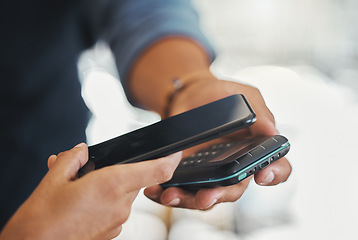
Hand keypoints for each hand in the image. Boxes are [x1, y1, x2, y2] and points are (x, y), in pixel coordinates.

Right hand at [0, 143, 181, 239]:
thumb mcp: (54, 178)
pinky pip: (116, 210)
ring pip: (124, 194)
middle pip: (135, 179)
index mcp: (112, 185)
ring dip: (109, 187)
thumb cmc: (41, 219)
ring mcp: (117, 222)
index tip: (175, 152)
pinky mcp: (110, 233)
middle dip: (119, 171)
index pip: (157, 171)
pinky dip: (105, 202)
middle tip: (93, 170)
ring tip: (81, 187)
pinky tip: (83, 203)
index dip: (170, 159)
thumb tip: (81, 151)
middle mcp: (120, 205)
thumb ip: (73, 159)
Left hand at [144, 78, 291, 209]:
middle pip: (235, 189)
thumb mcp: (242, 95)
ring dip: (189, 200)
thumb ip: (258, 112)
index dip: (274, 175)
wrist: (189, 96)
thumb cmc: (220, 94)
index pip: (275, 168)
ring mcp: (211, 173)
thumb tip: (273, 132)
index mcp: (255, 148)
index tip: (261, 176)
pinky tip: (157, 190)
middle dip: (220, 195)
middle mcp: (235, 166)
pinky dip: (169, 193)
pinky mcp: (189, 174)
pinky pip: (182, 189)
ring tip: (171, 196)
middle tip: (206, 196)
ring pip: (206, 196)